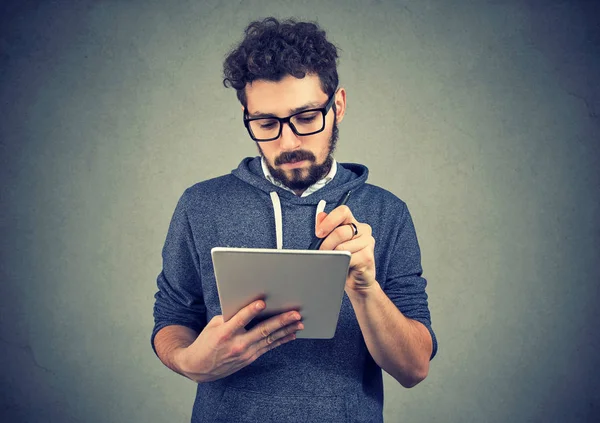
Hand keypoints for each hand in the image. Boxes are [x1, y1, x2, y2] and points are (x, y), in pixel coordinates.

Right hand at [175, 301, 302, 381]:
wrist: (199, 367)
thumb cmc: (206, 341)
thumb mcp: (213, 325)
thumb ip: (230, 316)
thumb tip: (248, 305)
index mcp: (224, 333)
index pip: (239, 320)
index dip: (251, 311)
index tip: (262, 302)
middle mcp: (237, 344)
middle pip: (262, 331)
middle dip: (281, 321)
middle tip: (295, 314)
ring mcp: (245, 353)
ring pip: (270, 339)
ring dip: (286, 331)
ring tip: (299, 323)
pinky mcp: (250, 358)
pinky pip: (268, 347)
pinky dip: (281, 340)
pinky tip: (291, 334)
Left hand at [315, 205, 376, 291]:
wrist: (355, 280)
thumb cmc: (343, 259)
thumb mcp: (331, 242)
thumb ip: (326, 227)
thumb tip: (320, 215)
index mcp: (353, 223)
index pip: (343, 211)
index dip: (329, 221)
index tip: (319, 233)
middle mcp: (363, 230)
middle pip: (340, 232)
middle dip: (326, 244)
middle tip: (321, 252)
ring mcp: (368, 242)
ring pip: (342, 246)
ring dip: (333, 255)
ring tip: (333, 260)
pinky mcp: (368, 256)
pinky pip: (348, 258)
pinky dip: (341, 263)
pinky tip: (343, 265)